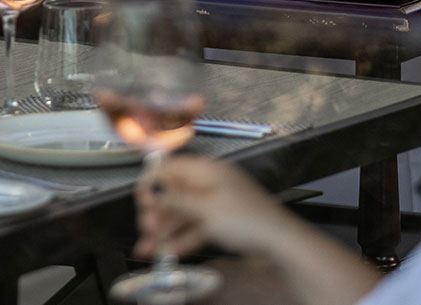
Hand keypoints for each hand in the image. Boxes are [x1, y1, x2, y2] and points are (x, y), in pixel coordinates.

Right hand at [134, 155, 296, 259]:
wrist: (281, 243)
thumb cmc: (249, 219)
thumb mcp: (205, 208)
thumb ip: (174, 198)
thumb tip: (151, 190)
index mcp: (207, 170)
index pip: (170, 168)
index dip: (152, 183)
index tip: (140, 201)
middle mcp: (210, 184)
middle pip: (174, 194)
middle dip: (156, 213)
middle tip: (146, 229)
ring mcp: (216, 204)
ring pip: (183, 215)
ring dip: (165, 231)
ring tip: (150, 249)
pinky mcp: (222, 222)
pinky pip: (195, 227)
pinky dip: (182, 239)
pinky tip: (169, 252)